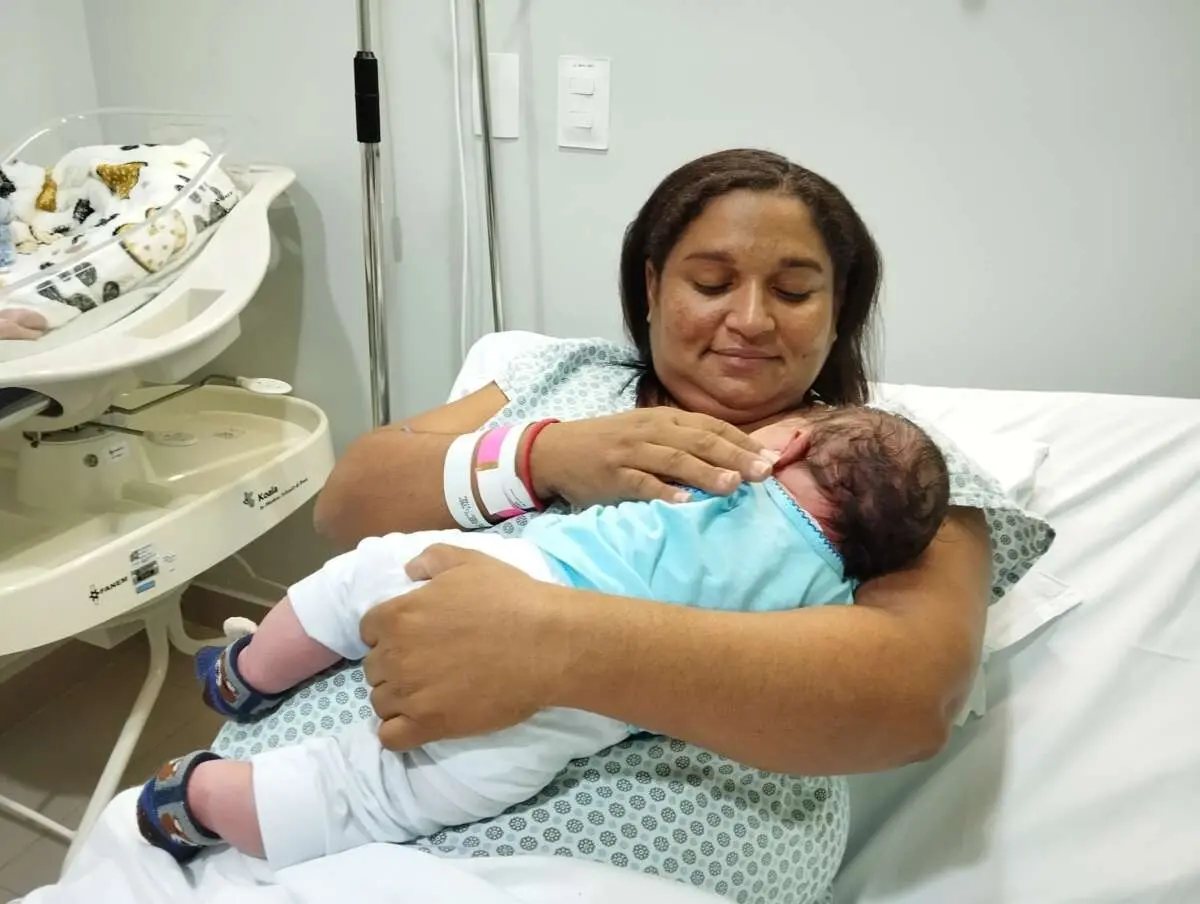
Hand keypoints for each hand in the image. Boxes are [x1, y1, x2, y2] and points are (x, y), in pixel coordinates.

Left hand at [360, 544, 567, 749]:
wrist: (547, 644)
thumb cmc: (510, 598)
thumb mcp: (469, 562)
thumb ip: (430, 559)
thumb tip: (408, 570)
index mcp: (399, 615)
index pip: (368, 630)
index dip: (389, 632)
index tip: (414, 636)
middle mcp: (396, 655)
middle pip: (374, 667)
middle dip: (395, 664)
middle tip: (428, 663)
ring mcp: (411, 694)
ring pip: (380, 702)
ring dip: (398, 698)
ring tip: (429, 693)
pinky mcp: (430, 725)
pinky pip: (391, 738)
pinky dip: (398, 732)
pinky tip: (420, 722)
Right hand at [531, 408, 776, 507]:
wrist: (556, 450)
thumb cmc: (609, 445)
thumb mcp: (647, 433)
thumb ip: (682, 442)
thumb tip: (731, 461)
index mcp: (663, 419)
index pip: (710, 427)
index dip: (742, 441)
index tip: (771, 459)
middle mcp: (650, 431)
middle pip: (700, 441)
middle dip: (735, 456)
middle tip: (764, 473)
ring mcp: (630, 452)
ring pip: (675, 460)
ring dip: (706, 471)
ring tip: (734, 484)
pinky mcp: (612, 475)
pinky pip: (641, 483)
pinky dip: (664, 491)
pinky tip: (685, 501)